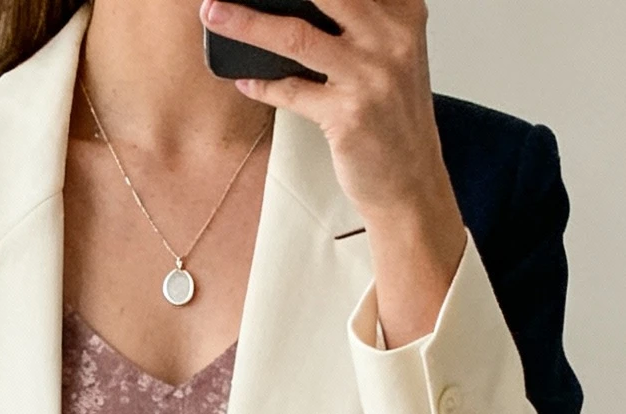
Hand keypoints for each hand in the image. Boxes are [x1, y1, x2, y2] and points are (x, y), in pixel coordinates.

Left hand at [198, 0, 465, 344]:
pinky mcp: (348, 117)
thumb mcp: (391, 56)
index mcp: (403, 13)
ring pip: (296, 37)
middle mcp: (391, 38)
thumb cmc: (393, 119)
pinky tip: (242, 79)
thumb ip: (360, 22)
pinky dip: (262, 85)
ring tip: (214, 12)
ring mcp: (370, 77)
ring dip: (247, 24)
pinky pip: (291, 92)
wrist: (411, 184)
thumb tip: (295, 2)